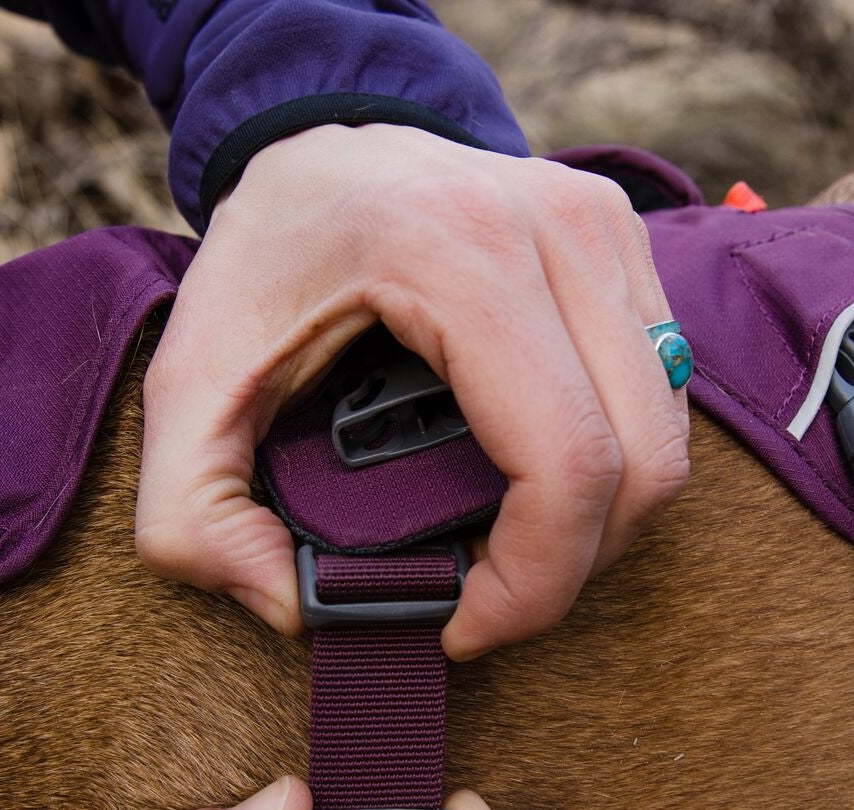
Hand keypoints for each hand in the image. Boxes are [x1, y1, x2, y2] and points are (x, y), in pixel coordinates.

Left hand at [135, 123, 688, 658]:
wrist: (316, 139)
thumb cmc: (263, 255)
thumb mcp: (185, 379)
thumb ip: (192, 514)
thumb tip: (295, 610)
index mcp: (457, 254)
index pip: (567, 461)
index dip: (532, 583)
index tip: (462, 625)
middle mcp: (557, 228)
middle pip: (642, 464)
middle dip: (571, 571)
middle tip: (486, 601)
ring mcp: (605, 228)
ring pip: (668, 438)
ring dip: (602, 527)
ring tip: (510, 552)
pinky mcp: (625, 241)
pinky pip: (665, 395)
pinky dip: (617, 468)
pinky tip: (538, 486)